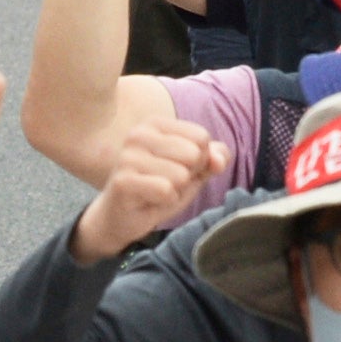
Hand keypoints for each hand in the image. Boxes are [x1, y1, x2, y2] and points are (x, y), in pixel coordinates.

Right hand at [73, 113, 230, 261]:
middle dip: (188, 175)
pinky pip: (166, 190)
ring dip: (176, 191)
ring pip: (181, 175)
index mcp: (155, 124)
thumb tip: (220, 160)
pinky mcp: (123, 180)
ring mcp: (128, 156)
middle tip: (167, 183)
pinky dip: (166, 201)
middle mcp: (138, 134)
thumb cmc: (157, 189)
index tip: (178, 169)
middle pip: (194, 154)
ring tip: (157, 192)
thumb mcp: (192, 171)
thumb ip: (212, 159)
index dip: (200, 160)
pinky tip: (150, 200)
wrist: (120, 217)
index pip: (202, 137)